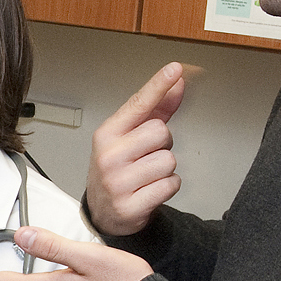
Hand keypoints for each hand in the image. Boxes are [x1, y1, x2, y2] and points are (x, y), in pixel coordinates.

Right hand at [86, 62, 187, 236]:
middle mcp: (108, 155)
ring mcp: (117, 182)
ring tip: (147, 175)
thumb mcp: (130, 137)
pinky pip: (170, 185)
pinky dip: (167, 187)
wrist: (103, 211)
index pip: (138, 104)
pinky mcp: (130, 206)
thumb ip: (156, 109)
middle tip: (147, 156)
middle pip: (161, 133)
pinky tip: (150, 189)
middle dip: (163, 144)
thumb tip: (176, 83)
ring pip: (169, 161)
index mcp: (107, 134)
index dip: (158, 85)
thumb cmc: (118, 167)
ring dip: (166, 169)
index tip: (175, 69)